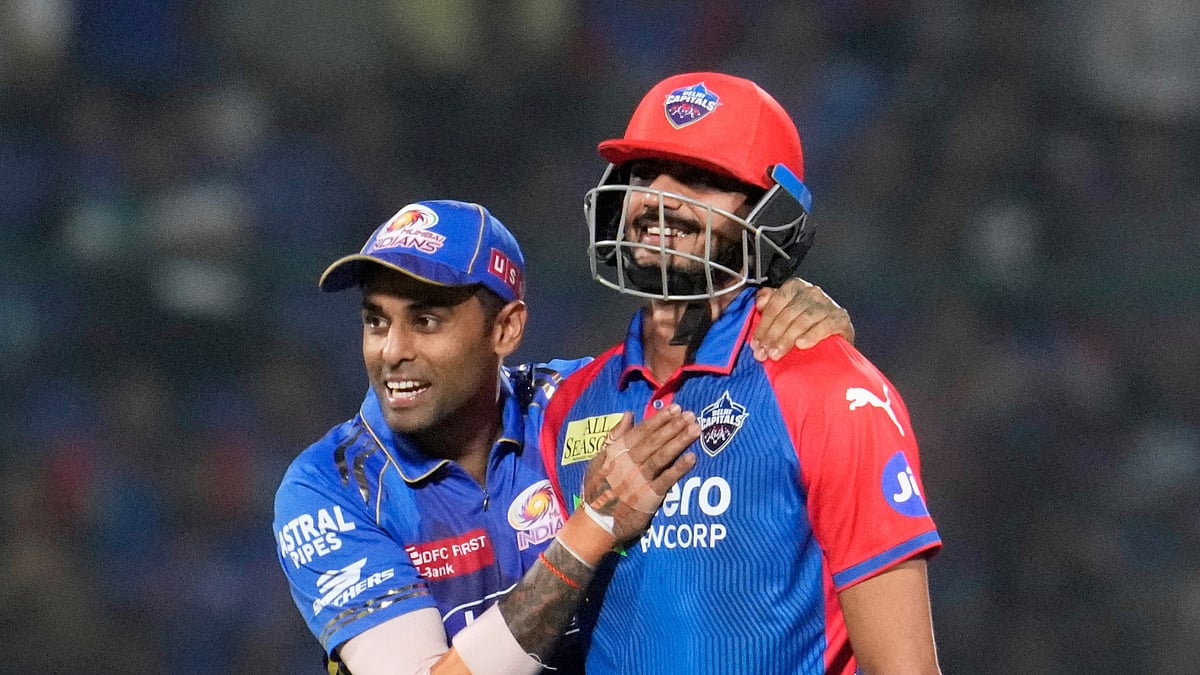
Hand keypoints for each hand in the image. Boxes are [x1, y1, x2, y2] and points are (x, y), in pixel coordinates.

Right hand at [581, 405, 698, 542]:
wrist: (596, 522)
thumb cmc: (597, 488)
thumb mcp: (598, 459)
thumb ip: (614, 436)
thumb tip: (629, 414)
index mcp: (616, 452)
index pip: (641, 432)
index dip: (659, 420)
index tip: (675, 408)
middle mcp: (628, 464)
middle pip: (654, 442)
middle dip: (673, 427)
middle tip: (690, 415)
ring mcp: (639, 480)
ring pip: (661, 457)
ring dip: (679, 442)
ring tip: (695, 429)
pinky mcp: (648, 497)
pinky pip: (666, 480)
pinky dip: (678, 468)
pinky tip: (692, 457)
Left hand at [751, 278, 854, 359]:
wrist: (835, 338)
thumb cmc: (806, 326)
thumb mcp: (785, 313)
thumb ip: (770, 304)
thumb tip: (760, 303)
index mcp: (795, 287)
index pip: (775, 304)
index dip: (763, 325)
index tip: (756, 344)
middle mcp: (812, 292)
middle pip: (787, 313)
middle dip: (772, 335)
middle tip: (764, 353)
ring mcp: (828, 304)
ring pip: (802, 320)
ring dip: (787, 339)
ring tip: (777, 354)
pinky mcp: (841, 318)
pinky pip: (824, 326)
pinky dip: (811, 336)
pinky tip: (801, 345)